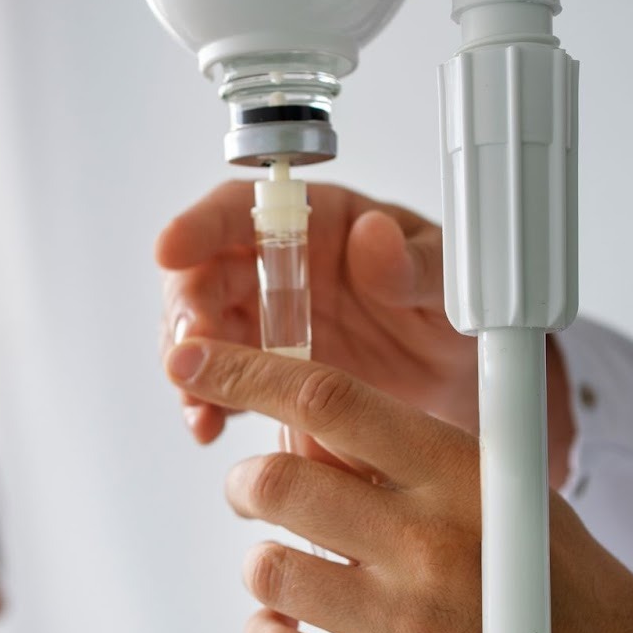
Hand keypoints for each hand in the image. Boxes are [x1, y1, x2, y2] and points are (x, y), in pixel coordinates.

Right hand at [156, 179, 574, 485]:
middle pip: (205, 274)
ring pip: (200, 332)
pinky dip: (204, 402)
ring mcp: (267, 321)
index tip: (171, 248)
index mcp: (318, 221)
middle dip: (186, 309)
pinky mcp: (265, 371)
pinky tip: (207, 424)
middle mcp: (280, 267)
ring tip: (197, 401)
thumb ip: (413, 262)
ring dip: (187, 364)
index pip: (243, 208)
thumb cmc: (454, 310)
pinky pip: (218, 382)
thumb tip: (374, 235)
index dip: (200, 226)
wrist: (461, 378)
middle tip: (190, 344)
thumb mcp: (448, 282)